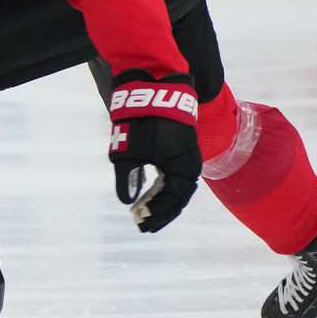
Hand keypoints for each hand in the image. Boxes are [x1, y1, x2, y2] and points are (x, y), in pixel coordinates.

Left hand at [107, 73, 201, 232]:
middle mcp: (190, 166)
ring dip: (161, 202)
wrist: (154, 90)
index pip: (174, 200)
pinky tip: (149, 197)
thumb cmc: (143, 122)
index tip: (141, 222)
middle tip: (143, 226)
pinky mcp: (178, 151)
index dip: (159, 214)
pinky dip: (161, 188)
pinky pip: (173, 177)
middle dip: (160, 213)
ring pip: (175, 188)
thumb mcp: (129, 152)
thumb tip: (126, 201)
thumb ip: (127, 178)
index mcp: (184, 168)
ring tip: (144, 215)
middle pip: (177, 198)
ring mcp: (185, 158)